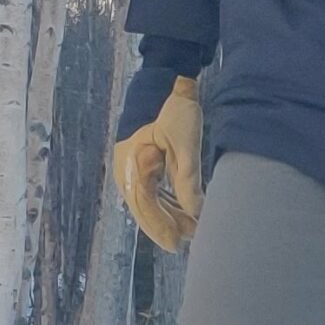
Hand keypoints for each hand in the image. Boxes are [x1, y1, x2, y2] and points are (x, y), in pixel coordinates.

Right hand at [113, 76, 203, 252]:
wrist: (163, 81)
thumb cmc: (173, 110)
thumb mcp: (185, 144)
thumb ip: (188, 179)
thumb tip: (197, 212)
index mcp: (132, 166)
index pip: (146, 205)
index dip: (161, 227)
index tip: (177, 243)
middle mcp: (127, 170)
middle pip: (145, 207)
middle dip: (166, 225)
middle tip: (187, 242)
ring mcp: (132, 167)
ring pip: (149, 201)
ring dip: (168, 215)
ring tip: (190, 230)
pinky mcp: (141, 163)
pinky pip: (152, 190)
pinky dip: (167, 202)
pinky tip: (182, 212)